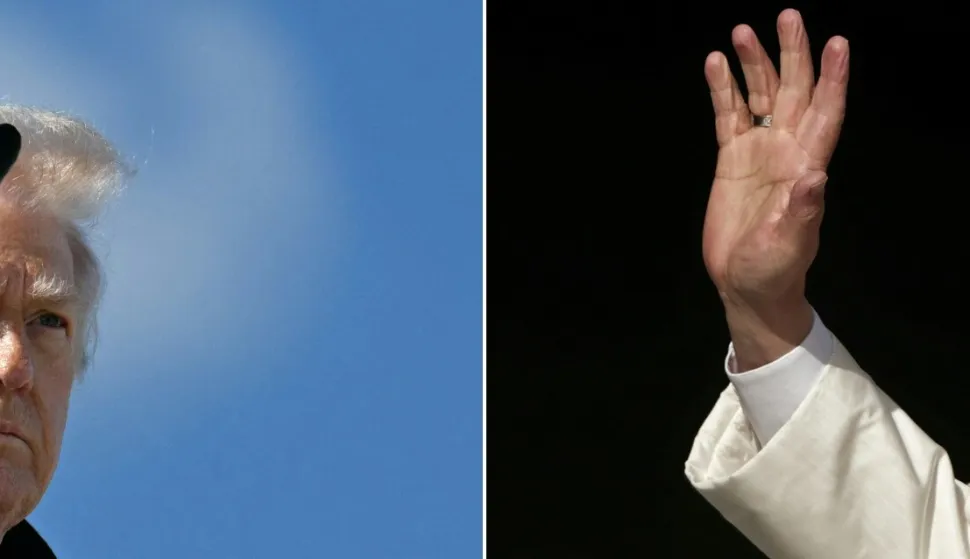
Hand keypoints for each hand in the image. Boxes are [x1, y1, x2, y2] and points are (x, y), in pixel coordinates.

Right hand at [700, 10, 848, 368]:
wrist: (744, 283)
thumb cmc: (774, 268)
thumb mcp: (789, 244)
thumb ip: (801, 211)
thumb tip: (816, 176)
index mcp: (806, 165)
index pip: (825, 112)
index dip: (832, 78)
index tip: (837, 42)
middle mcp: (786, 149)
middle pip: (793, 91)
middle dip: (792, 54)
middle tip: (787, 17)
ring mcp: (758, 151)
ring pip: (759, 96)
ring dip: (753, 64)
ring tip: (740, 32)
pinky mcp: (731, 159)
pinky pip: (727, 116)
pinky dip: (722, 90)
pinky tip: (714, 64)